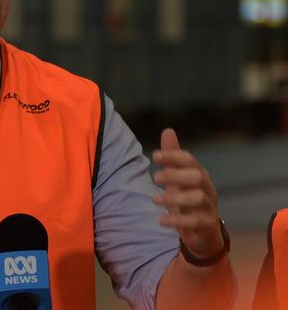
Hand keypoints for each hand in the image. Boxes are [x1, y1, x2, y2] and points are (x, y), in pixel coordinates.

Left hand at [152, 128, 223, 258]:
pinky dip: (177, 221)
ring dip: (174, 198)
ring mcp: (209, 207)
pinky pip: (194, 222)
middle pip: (196, 176)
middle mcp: (207, 188)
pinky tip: (161, 219)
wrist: (202, 231)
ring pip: (197, 198)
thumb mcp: (178, 177)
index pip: (189, 160)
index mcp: (199, 174)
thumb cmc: (187, 199)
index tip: (154, 155)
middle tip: (154, 178)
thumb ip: (172, 157)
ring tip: (154, 200)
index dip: (173, 156)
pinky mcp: (206, 225)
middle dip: (175, 175)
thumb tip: (168, 130)